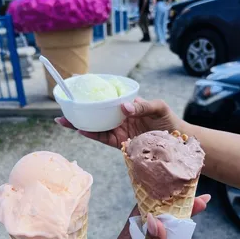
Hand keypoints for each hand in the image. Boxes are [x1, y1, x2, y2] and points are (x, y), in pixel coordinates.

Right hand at [55, 98, 184, 148]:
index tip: (77, 95)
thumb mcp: (158, 107)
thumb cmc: (168, 120)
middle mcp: (118, 118)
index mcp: (125, 107)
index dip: (91, 99)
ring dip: (80, 125)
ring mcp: (118, 131)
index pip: (105, 102)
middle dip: (79, 114)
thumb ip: (143, 105)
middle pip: (96, 115)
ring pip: (96, 127)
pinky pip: (104, 138)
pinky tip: (82, 131)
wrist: (177, 140)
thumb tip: (123, 107)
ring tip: (65, 121)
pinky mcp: (121, 143)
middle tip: (62, 112)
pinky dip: (93, 135)